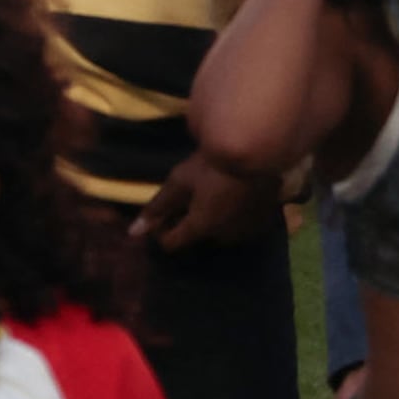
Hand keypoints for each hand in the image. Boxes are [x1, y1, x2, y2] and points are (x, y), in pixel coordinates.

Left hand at [136, 148, 280, 251]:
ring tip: (214, 193)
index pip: (172, 244)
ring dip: (214, 218)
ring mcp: (247, 231)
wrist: (257, 154)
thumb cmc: (212, 166)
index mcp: (201, 228)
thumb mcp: (179, 182)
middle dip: (190, 221)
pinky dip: (234, 215)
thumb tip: (133, 233)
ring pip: (221, 231)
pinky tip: (234, 195)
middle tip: (190, 196)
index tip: (163, 212)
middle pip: (197, 236)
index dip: (162, 229)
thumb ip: (157, 208)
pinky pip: (242, 225)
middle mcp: (223, 237)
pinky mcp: (265, 221)